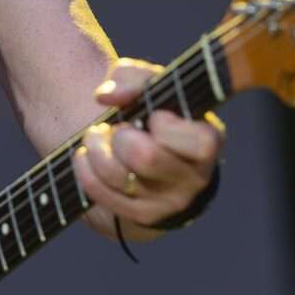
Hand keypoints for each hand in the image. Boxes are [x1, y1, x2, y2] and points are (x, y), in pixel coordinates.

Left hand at [73, 58, 223, 229]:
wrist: (145, 159)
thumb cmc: (153, 114)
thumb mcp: (150, 87)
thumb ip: (132, 77)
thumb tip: (106, 96)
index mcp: (208, 142)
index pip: (199, 142)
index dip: (166, 126)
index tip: (153, 116)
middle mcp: (195, 178)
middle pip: (147, 158)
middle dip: (121, 136)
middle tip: (117, 127)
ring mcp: (169, 203)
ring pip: (119, 176)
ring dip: (96, 149)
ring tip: (95, 136)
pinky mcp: (142, 217)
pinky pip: (102, 194)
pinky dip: (85, 170)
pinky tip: (85, 155)